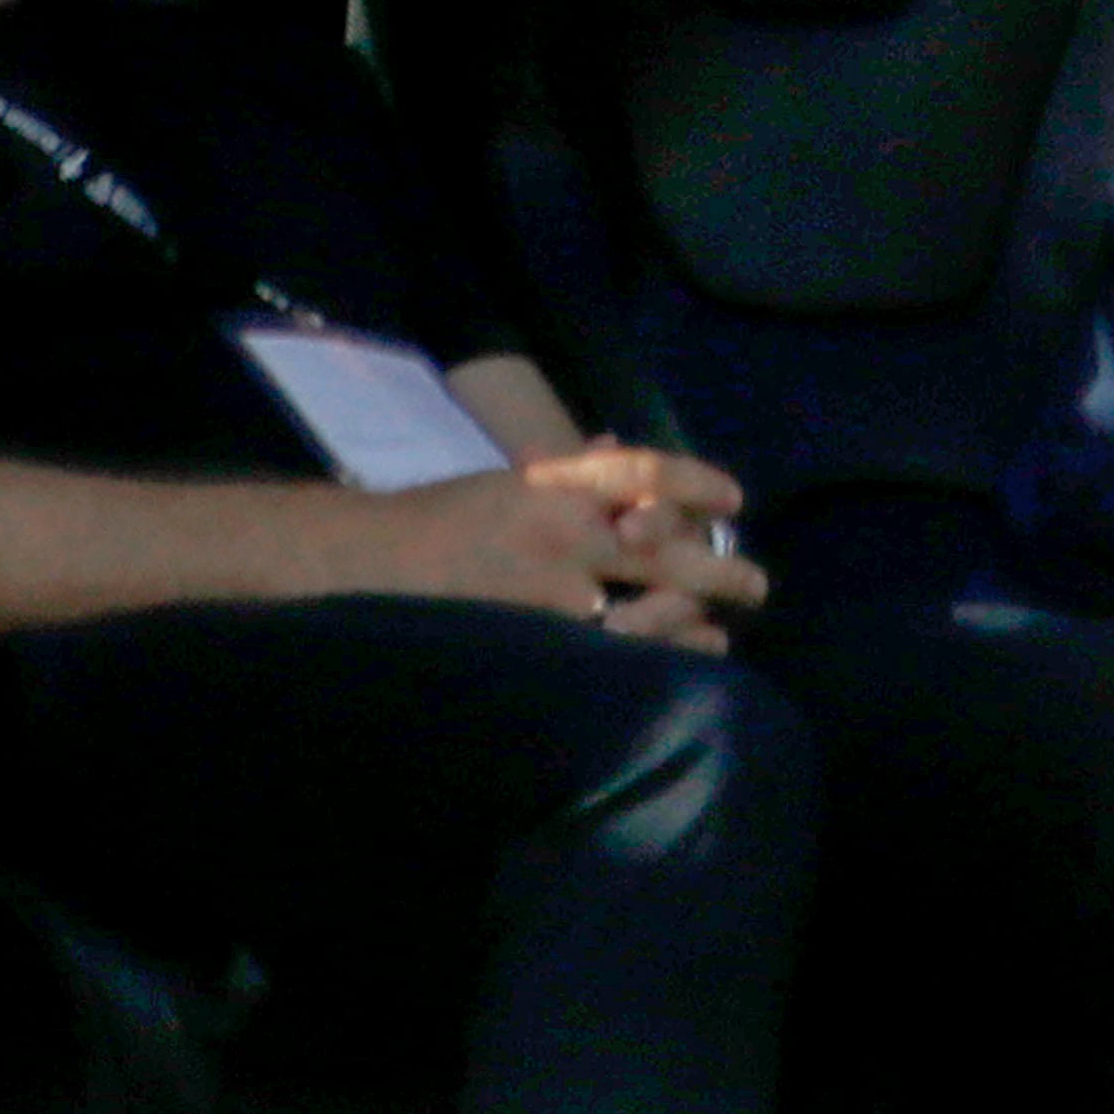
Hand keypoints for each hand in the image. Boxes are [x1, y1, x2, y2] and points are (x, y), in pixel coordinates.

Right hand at [369, 438, 765, 646]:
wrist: (356, 567)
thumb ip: (567, 473)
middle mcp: (559, 527)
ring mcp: (548, 588)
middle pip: (661, 545)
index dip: (694, 483)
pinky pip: (611, 653)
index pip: (641, 472)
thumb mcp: (502, 483)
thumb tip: (615, 444)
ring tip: (723, 636)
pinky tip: (678, 669)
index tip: (733, 499)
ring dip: (692, 620)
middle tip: (757, 585)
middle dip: (715, 566)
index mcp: (552, 481)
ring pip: (647, 606)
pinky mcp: (535, 640)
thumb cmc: (431, 524)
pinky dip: (653, 658)